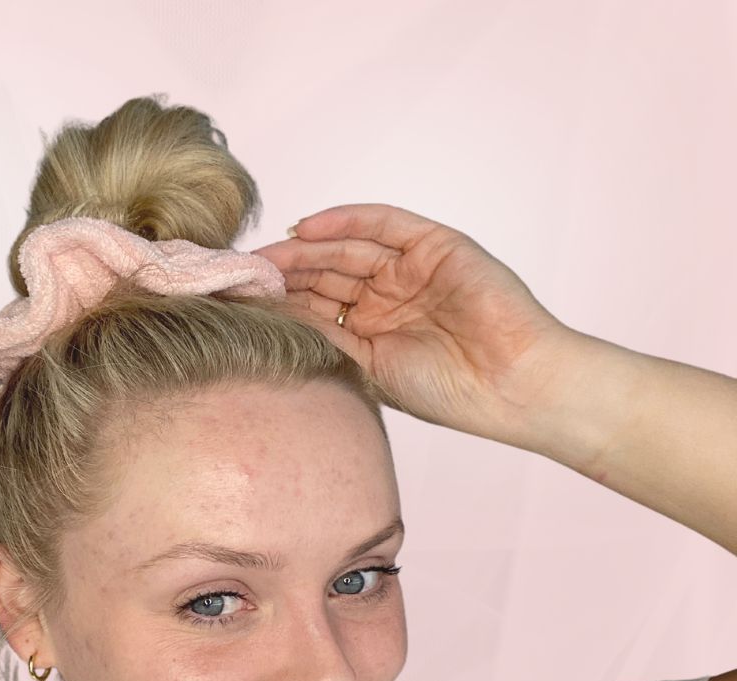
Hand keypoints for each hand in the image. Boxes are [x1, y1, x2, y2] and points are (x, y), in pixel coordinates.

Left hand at [252, 203, 578, 443]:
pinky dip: (345, 220)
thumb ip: (325, 338)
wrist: (510, 385)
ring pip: (347, 247)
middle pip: (325, 273)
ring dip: (305, 248)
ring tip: (263, 256)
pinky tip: (305, 228)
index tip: (237, 301)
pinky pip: (383, 224)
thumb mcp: (368, 367)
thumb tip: (270, 319)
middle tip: (239, 273)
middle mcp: (388, 297)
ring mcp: (411, 269)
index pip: (317, 305)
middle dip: (283, 272)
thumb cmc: (447, 392)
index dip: (279, 301)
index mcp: (372, 331)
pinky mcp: (435, 246)